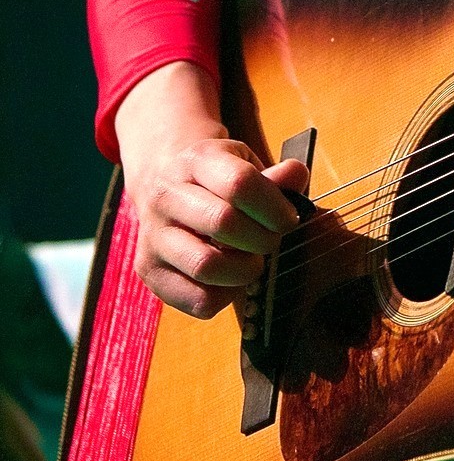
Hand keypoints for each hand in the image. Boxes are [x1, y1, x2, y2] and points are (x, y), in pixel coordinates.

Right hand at [114, 62, 310, 317]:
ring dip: (243, 271)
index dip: (274, 207)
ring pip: (205, 266)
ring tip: (252, 261)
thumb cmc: (216, 180)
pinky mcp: (148, 269)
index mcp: (196, 161)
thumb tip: (297, 176)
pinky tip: (230, 280)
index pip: (239, 183)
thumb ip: (275, 176)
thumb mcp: (244, 164)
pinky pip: (194, 299)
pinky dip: (224, 297)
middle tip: (271, 241)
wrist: (164, 184)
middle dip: (261, 239)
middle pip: (222, 223)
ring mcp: (152, 235)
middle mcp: (166, 195)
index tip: (289, 219)